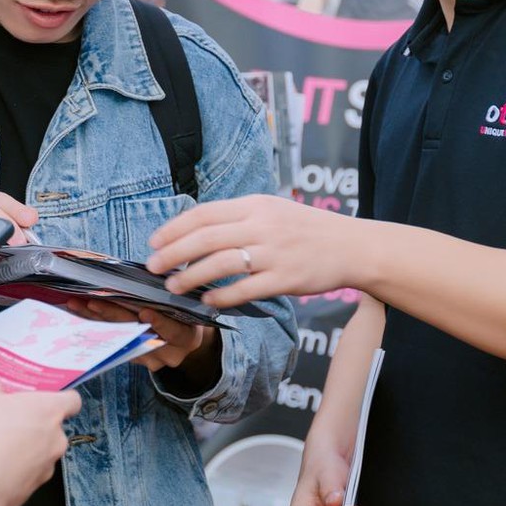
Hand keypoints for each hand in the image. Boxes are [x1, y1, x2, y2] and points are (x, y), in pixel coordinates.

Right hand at [0, 380, 80, 505]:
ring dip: (23, 448)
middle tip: (6, 421)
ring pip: (40, 452)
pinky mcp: (34, 488)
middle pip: (52, 427)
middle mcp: (56, 438)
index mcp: (50, 410)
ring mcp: (47, 466)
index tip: (41, 399)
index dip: (58, 398)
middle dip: (32, 424)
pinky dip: (14, 469)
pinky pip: (27, 473)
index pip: (72, 401)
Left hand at [75, 300, 215, 377]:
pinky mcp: (133, 359)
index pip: (174, 332)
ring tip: (78, 304)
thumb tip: (145, 271)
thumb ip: (168, 294)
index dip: (160, 322)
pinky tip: (80, 313)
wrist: (183, 338)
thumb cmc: (182, 310)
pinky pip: (113, 342)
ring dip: (97, 320)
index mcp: (187, 338)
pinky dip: (97, 326)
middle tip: (94, 302)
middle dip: (115, 316)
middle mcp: (169, 353)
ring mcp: (150, 360)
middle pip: (139, 335)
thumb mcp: (183, 301)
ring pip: (120, 339)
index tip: (145, 313)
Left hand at [147, 194, 362, 306]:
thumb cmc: (307, 230)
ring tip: (173, 286)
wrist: (352, 246)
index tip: (154, 242)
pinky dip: (221, 296)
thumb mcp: (272, 210)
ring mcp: (274, 252)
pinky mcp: (285, 278)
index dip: (174, 228)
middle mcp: (262, 225)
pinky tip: (207, 301)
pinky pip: (245, 289)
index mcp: (255, 205)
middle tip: (153, 267)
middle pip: (205, 237)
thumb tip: (195, 230)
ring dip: (191, 276)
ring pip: (220, 263)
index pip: (204, 213)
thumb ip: (238, 217)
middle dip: (172, 253)